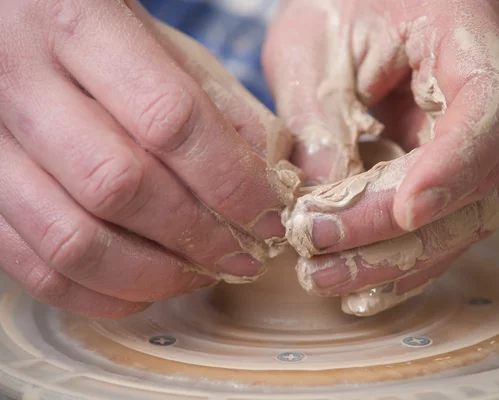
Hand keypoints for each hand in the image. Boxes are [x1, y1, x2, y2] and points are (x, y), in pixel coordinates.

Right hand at [0, 0, 296, 317]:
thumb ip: (218, 100)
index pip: (169, 119)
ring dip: (152, 275)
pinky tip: (146, 288)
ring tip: (202, 275)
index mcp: (77, 25)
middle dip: (198, 236)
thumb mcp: (161, 41)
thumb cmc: (93, 29)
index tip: (269, 215)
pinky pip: (35, 266)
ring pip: (72, 239)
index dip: (230, 180)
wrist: (3, 23)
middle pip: (119, 186)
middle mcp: (18, 82)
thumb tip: (269, 174)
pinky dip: (99, 294)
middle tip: (243, 255)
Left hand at [264, 0, 498, 314]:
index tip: (405, 212)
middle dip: (392, 235)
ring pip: (457, 221)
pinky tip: (357, 282)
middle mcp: (494, 102)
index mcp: (475, 44)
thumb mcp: (313, 43)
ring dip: (391, 261)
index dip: (453, 168)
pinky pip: (438, 223)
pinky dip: (398, 257)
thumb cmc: (341, 0)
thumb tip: (317, 201)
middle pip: (471, 188)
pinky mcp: (451, 168)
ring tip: (325, 279)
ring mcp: (478, 141)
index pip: (490, 110)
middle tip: (321, 262)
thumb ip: (318, 117)